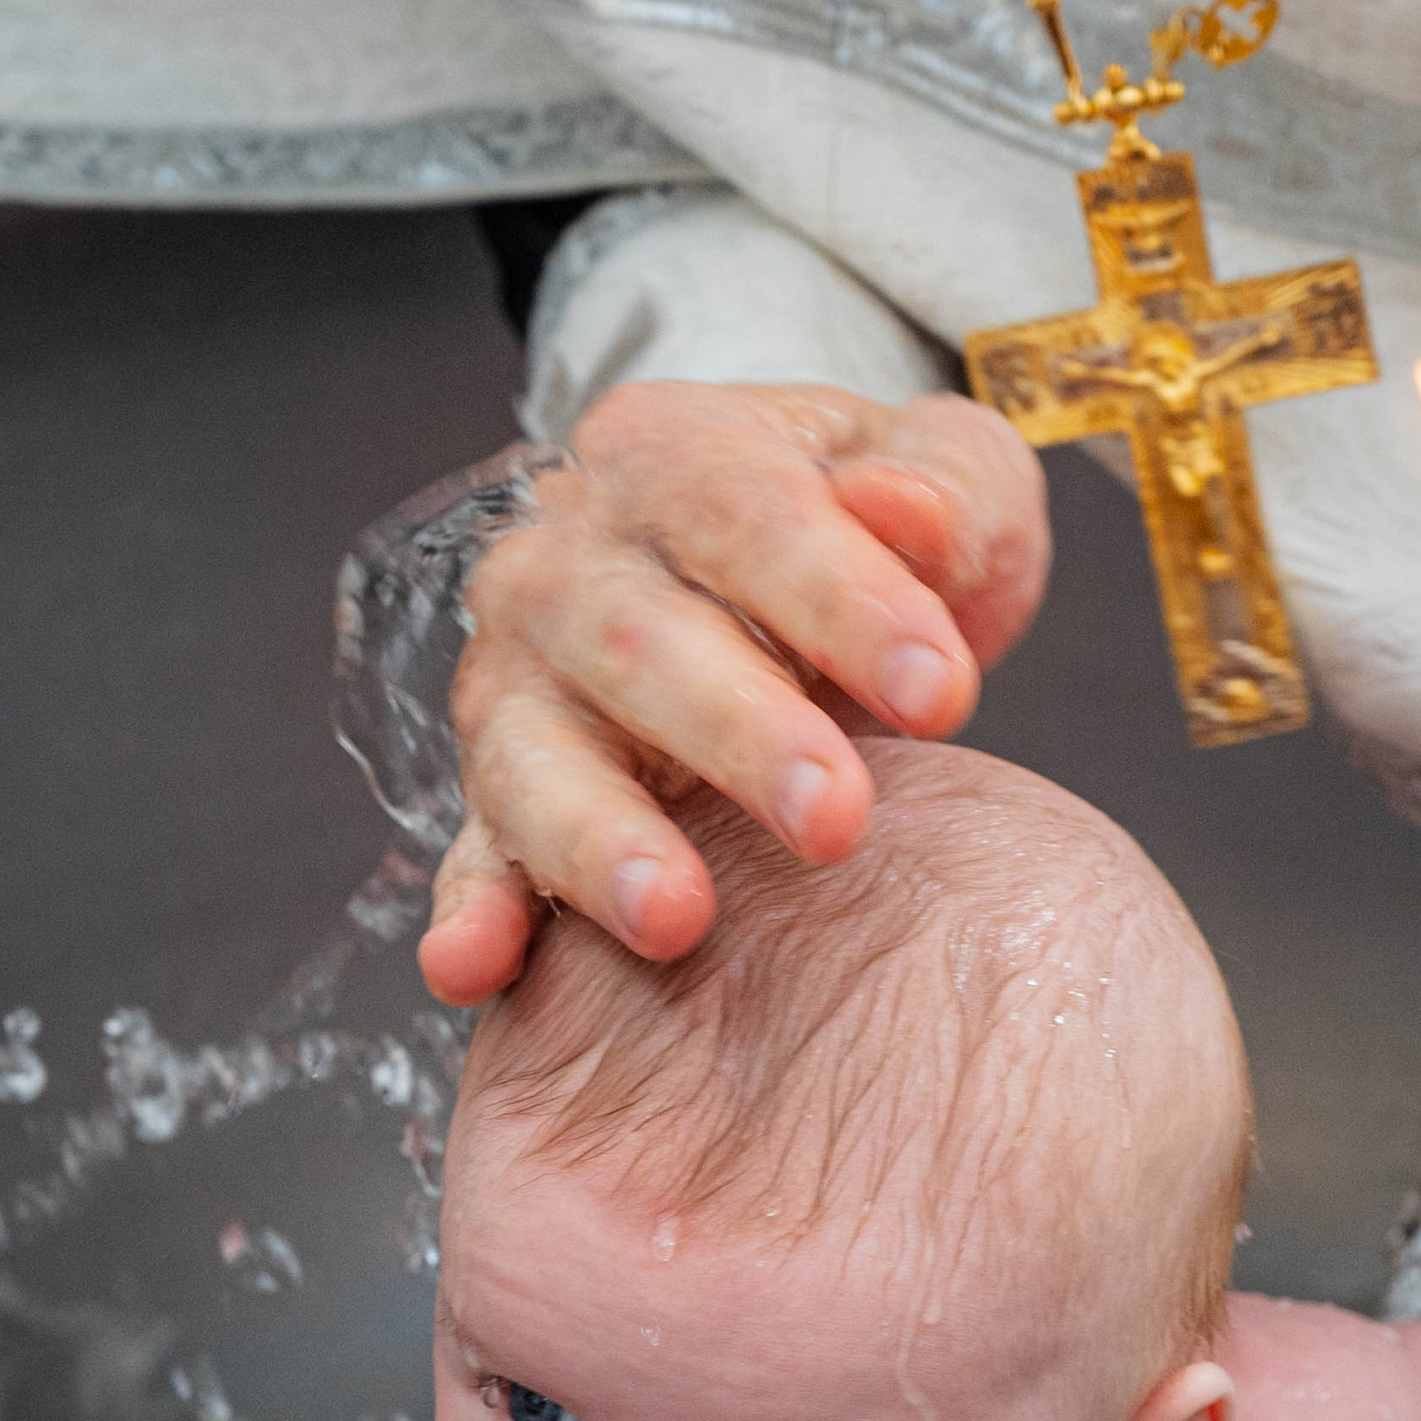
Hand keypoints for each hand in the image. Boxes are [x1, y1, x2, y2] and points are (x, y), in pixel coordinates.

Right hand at [419, 380, 1048, 1001]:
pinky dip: (474, 911)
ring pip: (536, 754)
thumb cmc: (877, 540)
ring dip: (599, 838)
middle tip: (836, 817)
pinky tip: (475, 967)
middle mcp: (564, 560)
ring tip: (675, 915)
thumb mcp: (946, 480)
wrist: (797, 596)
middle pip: (632, 636)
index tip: (942, 691)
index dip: (838, 600)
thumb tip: (899, 509)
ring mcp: (516, 683)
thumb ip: (946, 488)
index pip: (742, 513)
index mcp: (672, 454)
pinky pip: (476, 856)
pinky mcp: (502, 798)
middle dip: (736, 731)